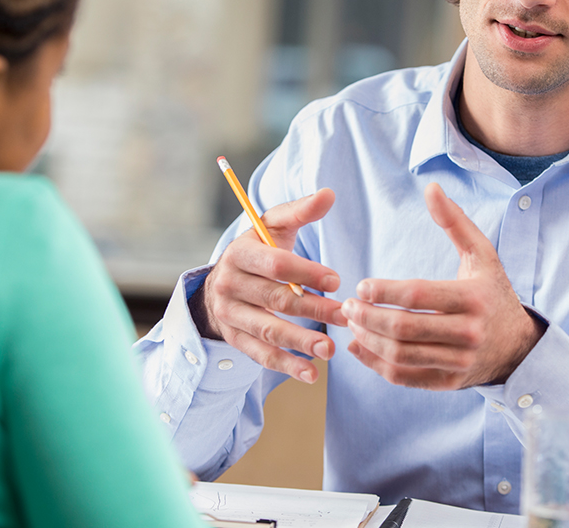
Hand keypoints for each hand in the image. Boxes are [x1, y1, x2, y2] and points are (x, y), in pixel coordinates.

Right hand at [195, 189, 347, 382]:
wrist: (223, 281)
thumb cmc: (260, 250)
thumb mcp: (274, 226)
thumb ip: (301, 211)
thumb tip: (329, 194)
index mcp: (240, 254)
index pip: (275, 265)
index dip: (306, 272)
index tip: (336, 281)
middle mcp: (229, 285)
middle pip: (275, 300)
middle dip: (313, 309)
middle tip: (345, 316)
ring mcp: (229, 315)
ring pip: (268, 330)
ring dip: (301, 341)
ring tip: (330, 349)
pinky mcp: (234, 339)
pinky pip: (261, 355)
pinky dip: (286, 365)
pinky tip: (312, 373)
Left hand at [341, 183, 544, 389]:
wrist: (519, 345)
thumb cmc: (493, 293)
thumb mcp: (482, 254)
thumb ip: (455, 221)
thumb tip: (431, 188)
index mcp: (473, 298)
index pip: (418, 295)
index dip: (383, 292)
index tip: (361, 286)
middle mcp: (468, 333)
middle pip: (404, 328)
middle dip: (368, 317)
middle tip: (348, 306)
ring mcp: (459, 361)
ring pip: (401, 355)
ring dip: (368, 340)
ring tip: (352, 324)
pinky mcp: (449, 382)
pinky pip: (404, 377)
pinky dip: (376, 364)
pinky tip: (360, 347)